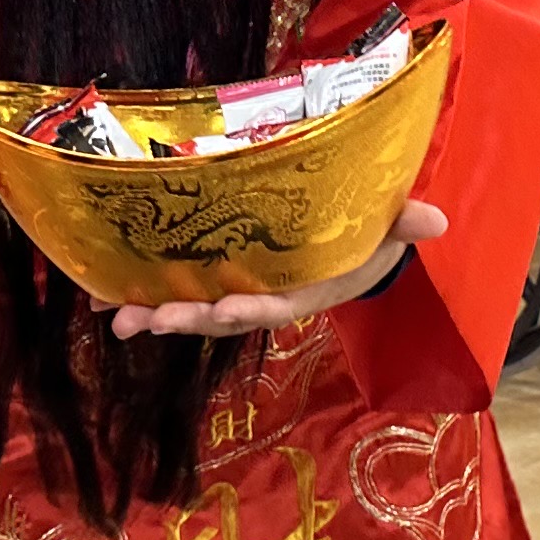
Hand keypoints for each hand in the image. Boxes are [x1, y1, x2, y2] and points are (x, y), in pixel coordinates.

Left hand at [110, 197, 446, 341]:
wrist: (352, 248)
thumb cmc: (369, 236)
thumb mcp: (390, 230)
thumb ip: (406, 224)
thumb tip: (436, 220)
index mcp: (303, 291)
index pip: (276, 306)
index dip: (250, 309)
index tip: (223, 309)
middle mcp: (264, 297)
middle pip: (221, 316)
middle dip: (184, 318)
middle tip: (145, 318)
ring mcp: (238, 291)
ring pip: (191, 309)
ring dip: (151, 313)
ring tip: (113, 315)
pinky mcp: (219, 280)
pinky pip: (178, 291)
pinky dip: (141, 294)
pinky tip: (103, 296)